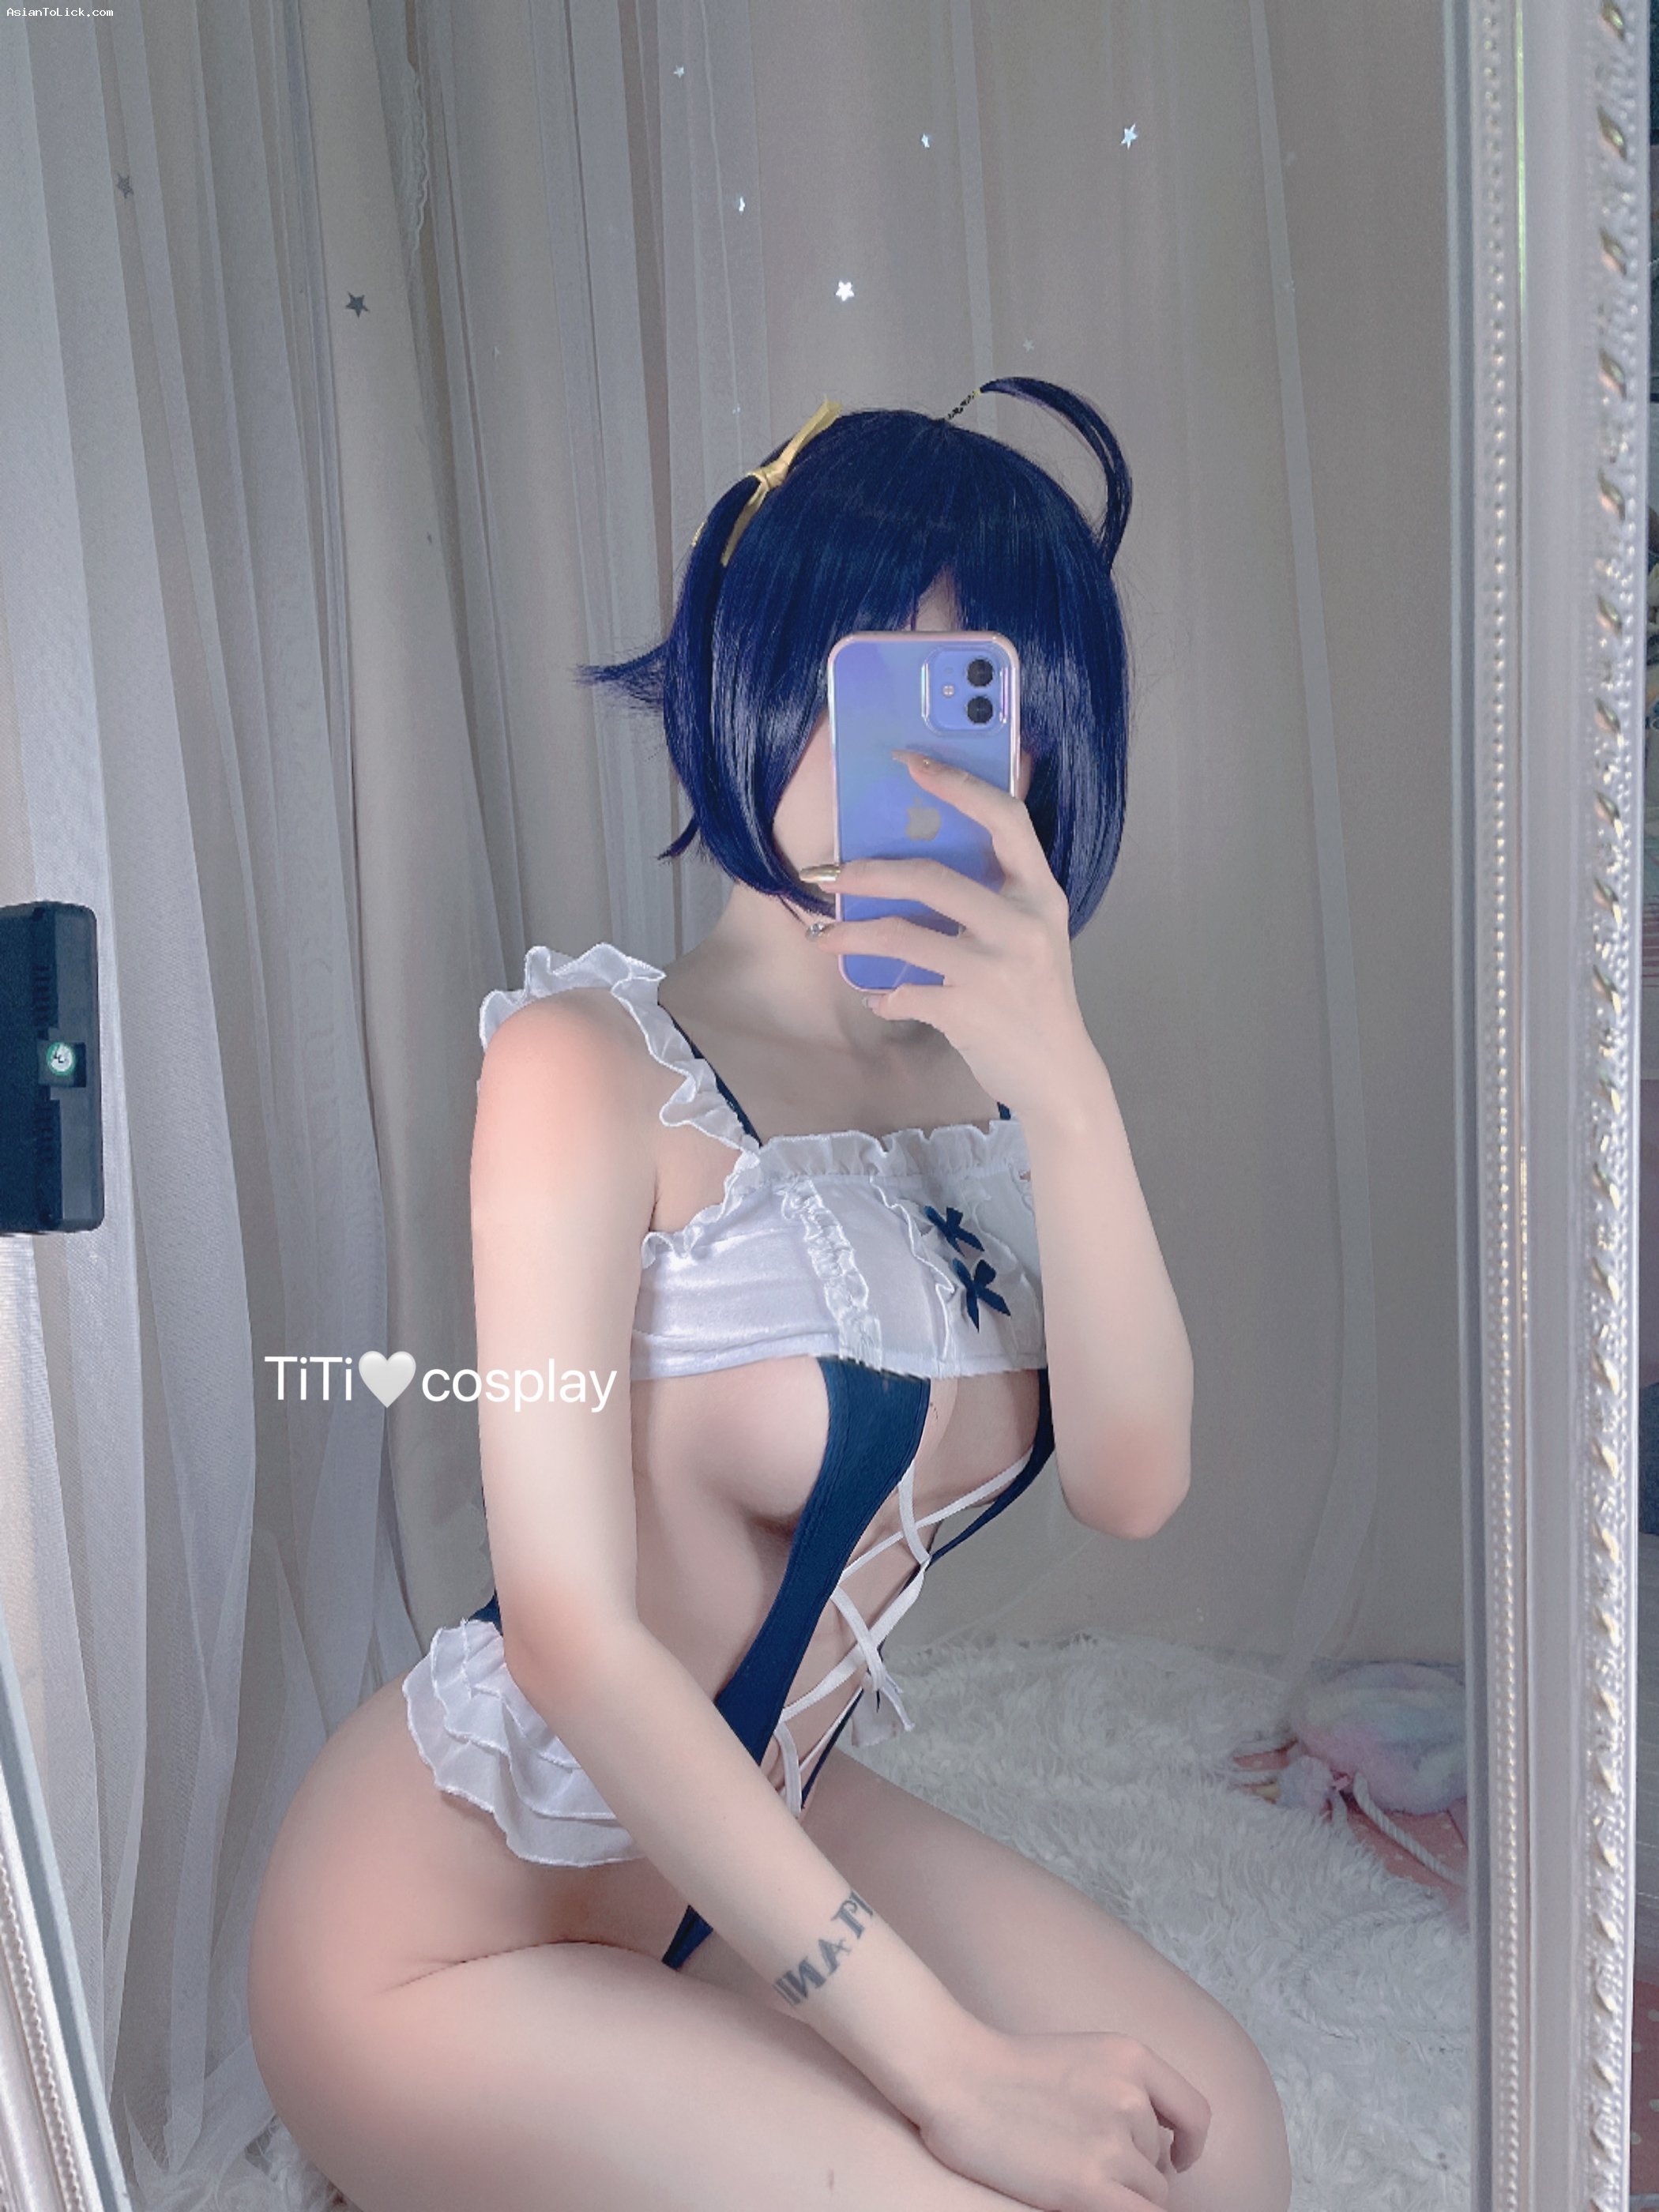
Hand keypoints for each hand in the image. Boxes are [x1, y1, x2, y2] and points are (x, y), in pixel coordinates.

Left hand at [799, 751, 1095, 1119]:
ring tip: (823, 936)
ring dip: (852, 934)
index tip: (910, 761)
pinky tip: (875, 995)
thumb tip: (924, 847)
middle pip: (932, 876)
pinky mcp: (971, 1012)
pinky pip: (904, 992)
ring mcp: (998, 970)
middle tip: (827, 874)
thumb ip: (995, 892)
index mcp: (1040, 893)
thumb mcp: (1032, 934)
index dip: (957, 784)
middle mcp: (1024, 925)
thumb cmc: (1033, 996)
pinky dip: (881, 994)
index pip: (1005, 818)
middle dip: (867, 872)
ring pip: (905, 936)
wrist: (1059, 1074)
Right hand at [915, 2023, 1209, 2211]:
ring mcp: (1112, 2142)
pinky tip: (1097, 2203)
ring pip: (1151, 2192)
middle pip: (1159, 2158)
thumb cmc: (1006, 2071)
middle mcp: (1131, 2097)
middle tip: (1087, 2162)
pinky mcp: (1089, 2185)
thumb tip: (1159, 2145)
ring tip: (1076, 2177)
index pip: (1194, 2112)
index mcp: (1131, 2057)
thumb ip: (1121, 2088)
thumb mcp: (1082, 2056)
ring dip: (1124, 2194)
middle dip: (1135, 2167)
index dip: (1191, 2142)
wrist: (957, 2078)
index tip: (1178, 2156)